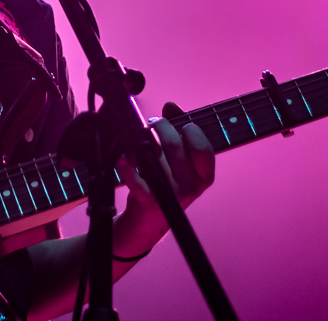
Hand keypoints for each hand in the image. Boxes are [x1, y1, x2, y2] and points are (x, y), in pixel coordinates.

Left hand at [114, 102, 214, 250]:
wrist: (149, 221)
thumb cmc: (167, 182)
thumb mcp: (180, 161)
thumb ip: (179, 130)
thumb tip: (171, 106)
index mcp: (204, 176)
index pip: (203, 148)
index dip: (189, 131)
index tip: (180, 126)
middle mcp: (191, 186)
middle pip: (174, 145)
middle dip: (161, 127)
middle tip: (153, 124)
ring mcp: (170, 194)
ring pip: (154, 155)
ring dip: (142, 141)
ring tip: (139, 139)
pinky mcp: (148, 200)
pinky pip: (136, 180)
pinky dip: (127, 168)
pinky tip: (123, 159)